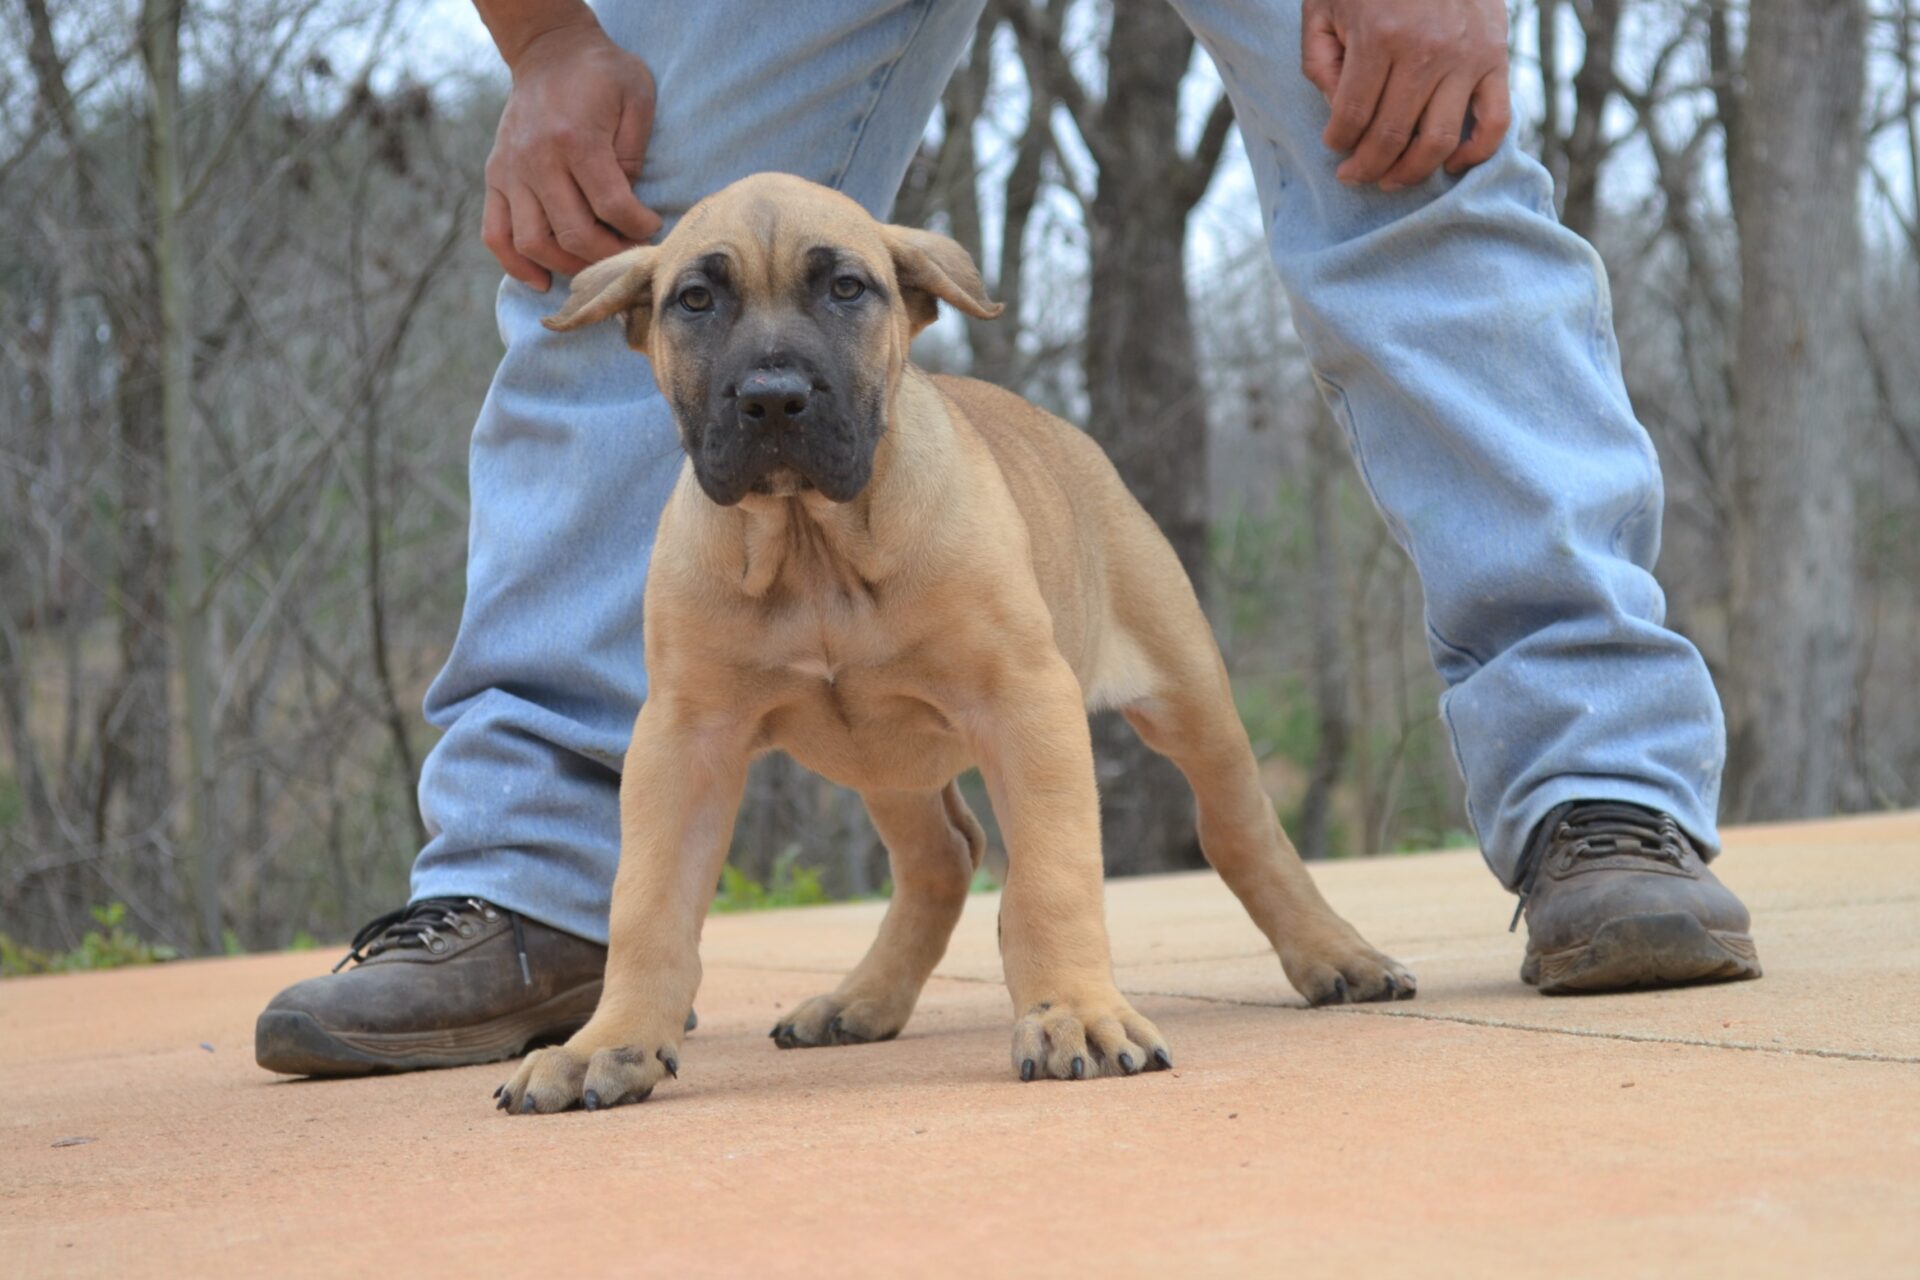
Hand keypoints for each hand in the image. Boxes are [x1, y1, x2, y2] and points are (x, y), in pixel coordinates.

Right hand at [482, 18, 662, 289]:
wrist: (549, 51)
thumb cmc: (601, 74)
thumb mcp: (636, 96)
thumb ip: (634, 152)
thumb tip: (630, 205)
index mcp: (575, 138)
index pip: (610, 206)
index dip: (638, 227)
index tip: (652, 227)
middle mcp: (536, 159)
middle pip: (572, 233)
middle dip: (609, 256)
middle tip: (630, 256)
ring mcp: (510, 171)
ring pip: (533, 242)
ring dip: (569, 267)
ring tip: (596, 267)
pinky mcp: (495, 178)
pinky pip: (495, 234)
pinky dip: (515, 265)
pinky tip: (542, 280)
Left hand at [1300, 0, 1510, 190]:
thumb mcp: (1326, 6)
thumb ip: (1321, 60)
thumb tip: (1337, 112)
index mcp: (1379, 36)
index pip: (1352, 116)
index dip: (1337, 141)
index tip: (1334, 145)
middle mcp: (1425, 51)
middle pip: (1391, 137)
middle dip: (1365, 167)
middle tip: (1352, 175)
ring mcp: (1465, 59)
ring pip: (1437, 142)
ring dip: (1410, 173)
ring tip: (1389, 179)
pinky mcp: (1495, 60)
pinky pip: (1495, 122)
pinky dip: (1475, 154)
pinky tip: (1451, 164)